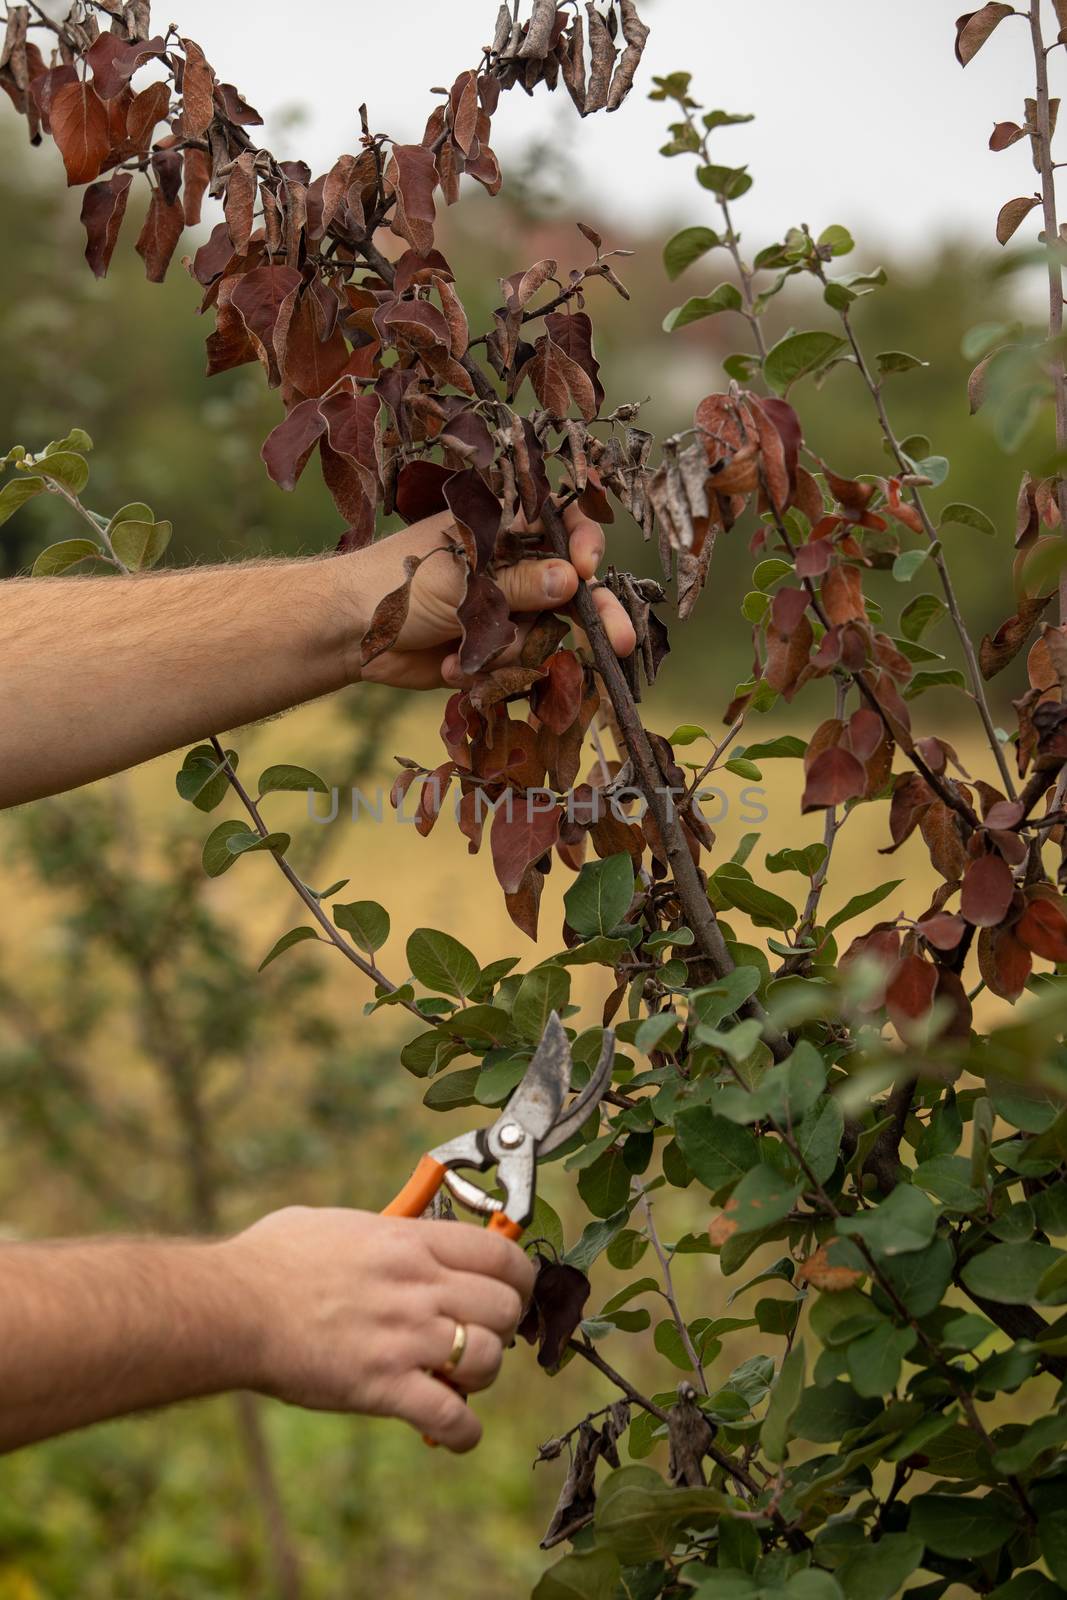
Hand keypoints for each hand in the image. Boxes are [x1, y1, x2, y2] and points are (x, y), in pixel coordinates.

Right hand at [222, 1207, 535, 1452]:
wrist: (233, 1305)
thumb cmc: (271, 1259)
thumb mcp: (339, 1224)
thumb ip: (382, 1234)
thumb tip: (397, 1239)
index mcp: (410, 1242)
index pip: (499, 1253)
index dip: (519, 1275)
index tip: (514, 1290)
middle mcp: (419, 1286)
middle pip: (504, 1306)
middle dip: (503, 1326)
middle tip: (484, 1336)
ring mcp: (405, 1337)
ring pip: (489, 1360)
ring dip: (484, 1376)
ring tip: (462, 1380)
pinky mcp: (383, 1386)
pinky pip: (451, 1416)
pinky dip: (464, 1432)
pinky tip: (458, 1435)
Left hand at [344, 502, 636, 689]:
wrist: (350, 634)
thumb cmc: (398, 584)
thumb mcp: (461, 579)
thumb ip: (517, 582)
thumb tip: (573, 580)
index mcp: (502, 530)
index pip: (562, 525)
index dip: (584, 546)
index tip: (587, 569)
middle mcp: (511, 567)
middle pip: (572, 588)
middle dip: (594, 616)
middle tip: (620, 643)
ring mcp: (504, 609)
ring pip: (543, 635)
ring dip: (508, 651)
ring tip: (462, 651)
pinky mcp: (491, 649)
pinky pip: (514, 664)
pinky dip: (484, 669)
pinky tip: (448, 666)